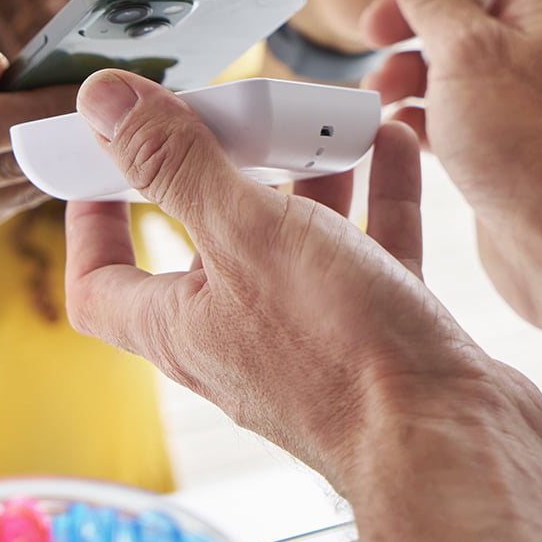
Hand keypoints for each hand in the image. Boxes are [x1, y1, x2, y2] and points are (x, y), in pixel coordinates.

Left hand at [62, 69, 541, 493]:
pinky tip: (390, 143)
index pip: (100, 283)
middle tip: (236, 110)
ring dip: (304, 174)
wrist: (451, 440)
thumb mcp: (245, 233)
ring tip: (320, 117)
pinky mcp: (377, 334)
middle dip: (221, 168)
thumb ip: (175, 165)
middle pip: (207, 241)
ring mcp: (309, 338)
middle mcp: (236, 336)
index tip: (101, 163)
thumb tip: (103, 101)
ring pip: (295, 240)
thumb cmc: (339, 353)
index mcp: (179, 326)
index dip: (90, 223)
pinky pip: (369, 250)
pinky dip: (375, 195)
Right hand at [361, 0, 541, 321]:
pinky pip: (453, 104)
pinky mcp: (504, 137)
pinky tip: (398, 129)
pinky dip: (421, 109)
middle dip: (414, 3)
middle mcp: (540, 39)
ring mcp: (523, 90)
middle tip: (375, 27)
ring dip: (409, 61)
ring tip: (383, 88)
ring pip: (454, 50)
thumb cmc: (529, 143)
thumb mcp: (467, 49)